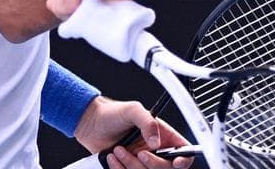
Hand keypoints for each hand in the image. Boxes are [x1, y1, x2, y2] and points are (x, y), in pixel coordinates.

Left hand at [47, 0, 142, 20]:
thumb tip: (68, 22)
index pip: (55, 2)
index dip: (71, 11)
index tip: (90, 5)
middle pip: (54, 6)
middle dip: (72, 12)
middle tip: (93, 5)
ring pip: (60, 8)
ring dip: (77, 12)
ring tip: (96, 0)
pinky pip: (68, 7)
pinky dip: (80, 9)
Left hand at [73, 96, 191, 168]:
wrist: (91, 125)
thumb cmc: (113, 113)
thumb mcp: (133, 110)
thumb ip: (148, 122)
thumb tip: (156, 141)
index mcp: (163, 136)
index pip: (183, 151)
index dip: (184, 159)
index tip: (176, 162)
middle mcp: (155, 151)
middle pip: (166, 168)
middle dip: (152, 163)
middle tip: (139, 153)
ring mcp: (142, 162)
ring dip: (132, 165)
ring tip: (119, 150)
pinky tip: (113, 158)